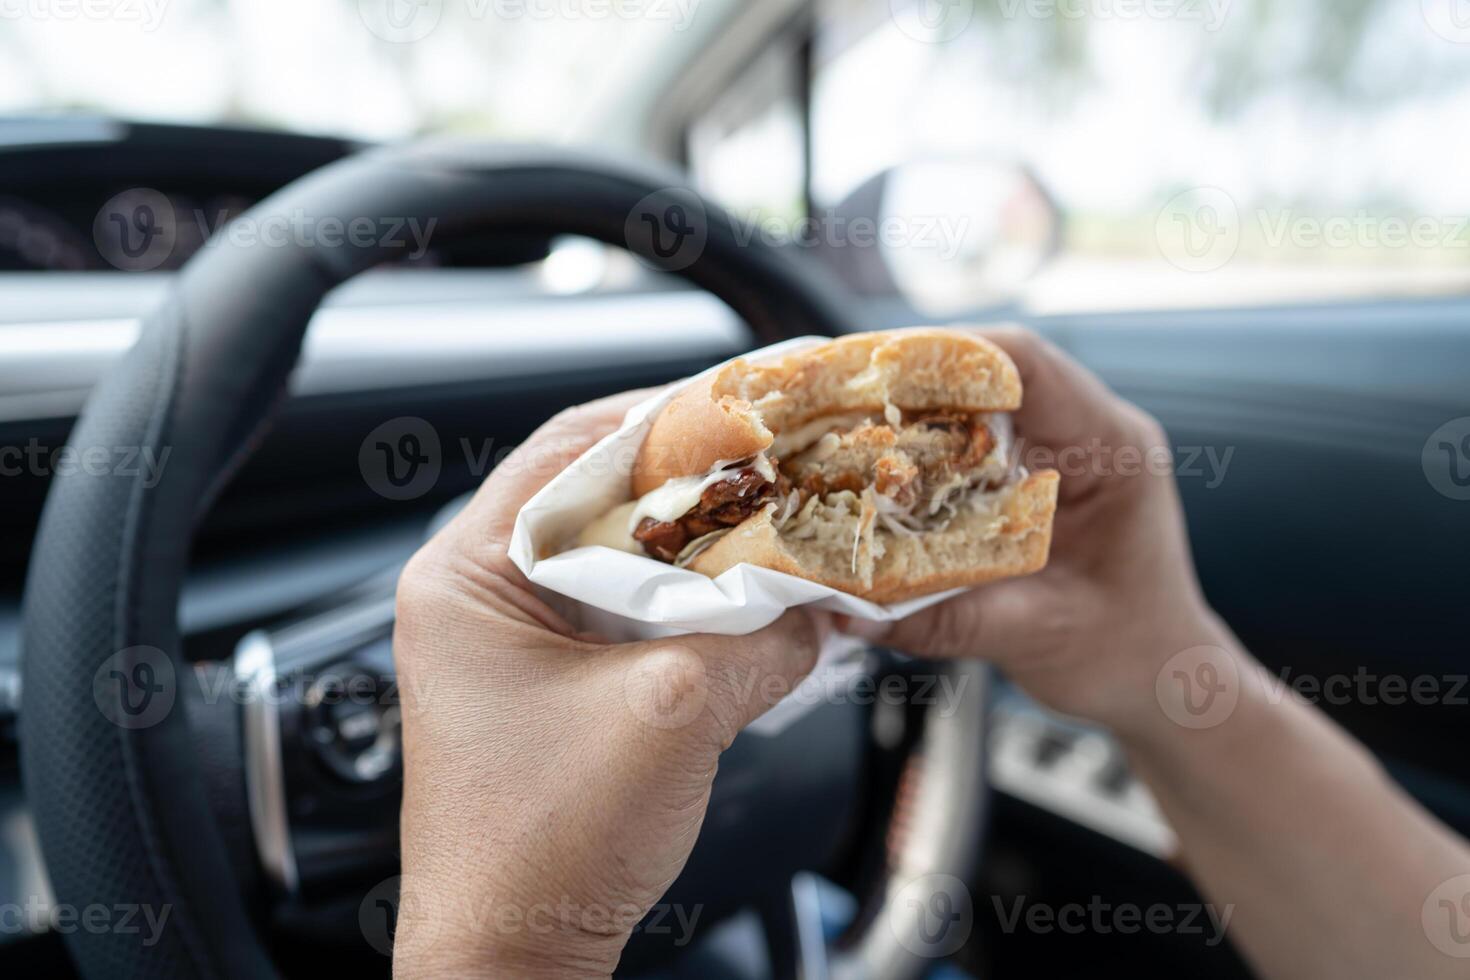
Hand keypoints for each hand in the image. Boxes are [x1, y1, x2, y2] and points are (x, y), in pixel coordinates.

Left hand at [390, 391, 821, 978]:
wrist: (516, 959)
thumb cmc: (542, 851)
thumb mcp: (674, 714)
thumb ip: (759, 639)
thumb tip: (823, 600)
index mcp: (462, 576)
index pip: (569, 451)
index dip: (665, 419)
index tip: (743, 403)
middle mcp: (477, 596)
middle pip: (598, 497)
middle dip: (694, 484)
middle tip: (774, 461)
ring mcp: (514, 642)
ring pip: (620, 556)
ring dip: (697, 545)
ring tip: (774, 522)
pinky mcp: (553, 683)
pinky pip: (629, 612)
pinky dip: (691, 600)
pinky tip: (749, 600)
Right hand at [838, 326, 1230, 736]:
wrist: (1157, 681)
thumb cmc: (1126, 657)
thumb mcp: (1037, 638)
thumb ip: (945, 620)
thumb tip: (845, 607)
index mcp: (1113, 450)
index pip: (1030, 365)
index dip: (948, 356)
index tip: (874, 372)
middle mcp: (1087, 433)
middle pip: (990, 370)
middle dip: (908, 379)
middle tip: (831, 397)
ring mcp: (1060, 449)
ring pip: (974, 400)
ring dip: (907, 409)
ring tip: (836, 423)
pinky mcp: (1032, 474)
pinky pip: (969, 439)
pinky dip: (918, 447)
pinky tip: (870, 466)